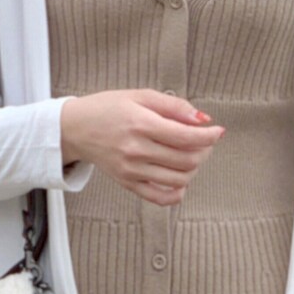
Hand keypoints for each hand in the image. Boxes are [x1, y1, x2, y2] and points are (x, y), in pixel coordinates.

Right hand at [60, 89, 223, 207]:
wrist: (76, 128)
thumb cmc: (107, 108)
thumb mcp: (139, 96)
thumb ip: (173, 106)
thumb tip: (202, 119)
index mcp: (140, 123)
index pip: (187, 137)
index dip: (209, 135)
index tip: (218, 131)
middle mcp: (136, 149)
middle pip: (187, 159)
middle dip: (204, 150)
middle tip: (204, 141)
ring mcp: (132, 170)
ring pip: (179, 179)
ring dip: (194, 168)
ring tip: (191, 155)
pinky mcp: (128, 183)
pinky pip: (160, 197)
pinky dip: (177, 192)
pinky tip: (180, 180)